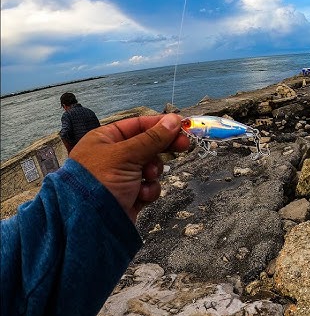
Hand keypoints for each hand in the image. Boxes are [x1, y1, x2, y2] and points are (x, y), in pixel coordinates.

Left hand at [70, 114, 189, 222]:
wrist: (90, 224)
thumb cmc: (100, 181)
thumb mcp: (127, 154)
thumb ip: (153, 138)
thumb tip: (174, 120)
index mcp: (105, 139)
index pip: (137, 125)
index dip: (159, 125)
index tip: (181, 126)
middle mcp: (112, 155)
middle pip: (147, 145)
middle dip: (162, 149)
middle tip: (184, 145)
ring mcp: (121, 176)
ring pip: (151, 167)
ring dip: (153, 172)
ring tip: (146, 177)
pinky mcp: (129, 194)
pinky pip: (149, 186)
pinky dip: (148, 190)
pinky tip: (140, 195)